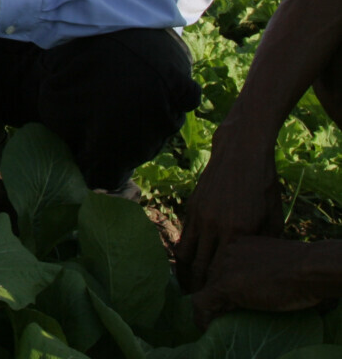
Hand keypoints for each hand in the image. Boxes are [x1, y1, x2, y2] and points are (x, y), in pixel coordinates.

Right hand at [176, 134, 282, 291]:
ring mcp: (199, 216)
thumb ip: (262, 243)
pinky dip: (183, 251)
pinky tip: (186, 260)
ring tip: (186, 284)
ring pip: (184, 254)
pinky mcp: (191, 207)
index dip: (215, 289)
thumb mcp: (272, 217)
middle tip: (197, 299)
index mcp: (237, 233)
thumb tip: (255, 266)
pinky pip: (183, 236)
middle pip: (199, 267)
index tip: (214, 300)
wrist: (241, 155)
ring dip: (184, 272)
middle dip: (196, 287)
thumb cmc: (262, 186)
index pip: (220, 271)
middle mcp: (214, 227)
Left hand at [190, 237, 330, 327]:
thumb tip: (255, 282)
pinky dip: (201, 317)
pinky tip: (207, 327)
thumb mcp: (273, 260)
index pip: (219, 264)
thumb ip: (257, 265)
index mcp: (237, 243)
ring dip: (209, 306)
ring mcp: (223, 267)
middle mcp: (224, 252)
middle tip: (218, 311)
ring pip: (204, 288)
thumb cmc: (302, 266)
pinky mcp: (225, 285)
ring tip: (214, 320)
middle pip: (209, 276)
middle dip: (213, 294)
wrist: (308, 268)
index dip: (220, 282)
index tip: (226, 298)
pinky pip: (202, 303)